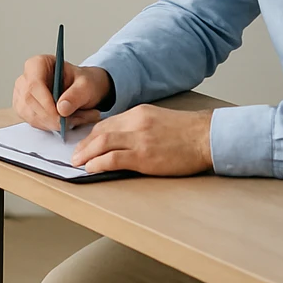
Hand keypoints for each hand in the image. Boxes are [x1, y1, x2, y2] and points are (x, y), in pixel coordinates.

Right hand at [14, 58, 109, 132]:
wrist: (82, 90)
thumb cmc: (82, 83)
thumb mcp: (87, 85)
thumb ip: (76, 95)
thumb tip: (61, 108)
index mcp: (38, 64)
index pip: (34, 84)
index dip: (46, 103)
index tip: (61, 116)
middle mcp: (25, 79)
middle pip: (30, 102)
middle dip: (51, 117)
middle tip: (71, 122)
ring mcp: (21, 95)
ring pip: (30, 115)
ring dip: (52, 124)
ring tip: (74, 120)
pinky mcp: (24, 110)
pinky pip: (33, 122)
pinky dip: (49, 126)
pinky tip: (64, 122)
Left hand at [71, 105, 214, 176]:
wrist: (206, 136)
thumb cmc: (187, 132)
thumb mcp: (159, 120)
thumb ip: (140, 127)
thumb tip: (123, 140)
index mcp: (139, 113)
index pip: (107, 123)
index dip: (92, 136)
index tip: (85, 145)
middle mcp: (135, 123)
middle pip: (100, 132)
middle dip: (84, 145)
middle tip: (75, 156)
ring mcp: (139, 139)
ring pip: (102, 143)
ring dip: (85, 154)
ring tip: (78, 163)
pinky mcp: (143, 156)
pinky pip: (113, 159)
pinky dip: (98, 163)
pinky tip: (91, 169)